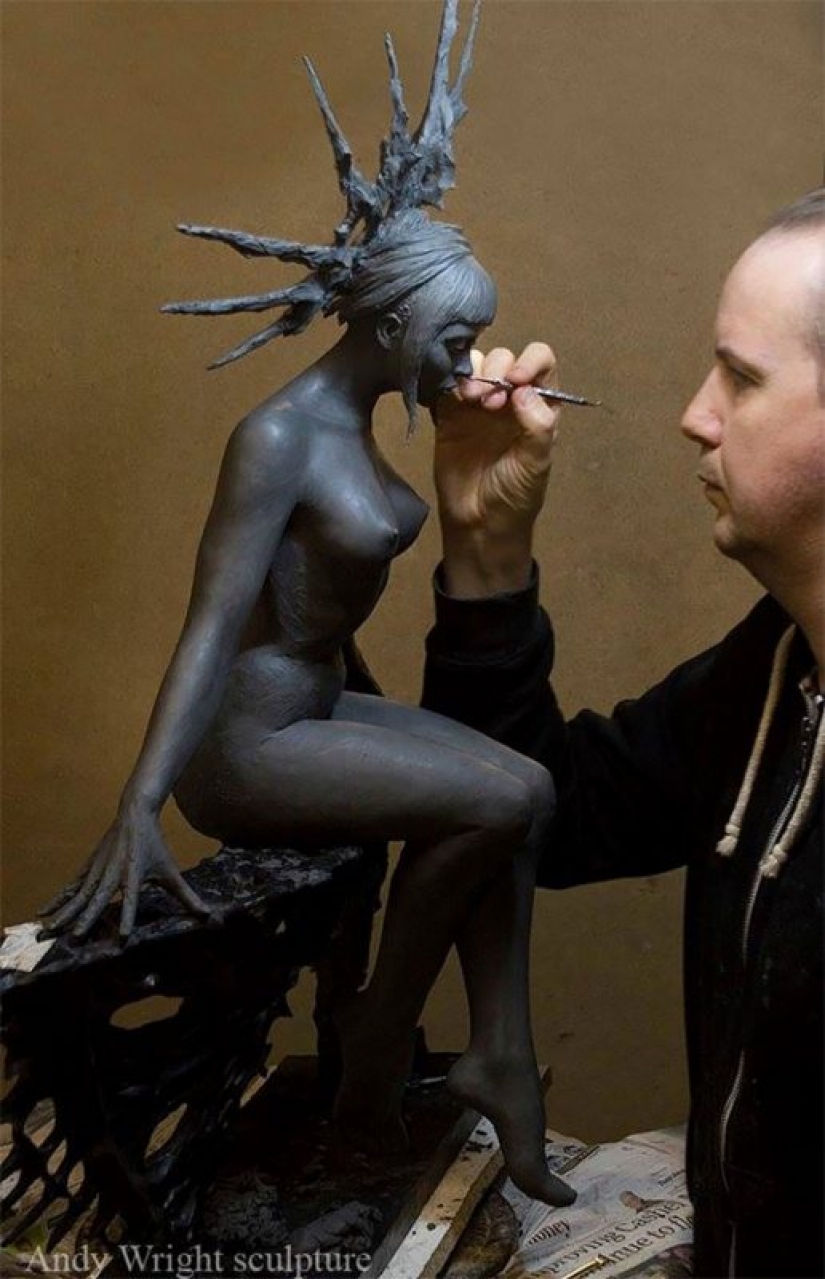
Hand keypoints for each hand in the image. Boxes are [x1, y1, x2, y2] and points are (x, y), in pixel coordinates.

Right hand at [39, 802, 211, 938]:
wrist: (135, 813)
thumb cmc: (154, 844)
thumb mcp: (170, 869)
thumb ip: (186, 895)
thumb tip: (206, 914)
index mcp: (133, 873)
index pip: (132, 899)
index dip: (128, 917)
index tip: (122, 936)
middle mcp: (112, 872)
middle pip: (98, 898)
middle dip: (86, 917)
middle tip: (75, 937)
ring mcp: (97, 868)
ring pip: (79, 894)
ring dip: (65, 911)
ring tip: (51, 928)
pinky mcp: (89, 866)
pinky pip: (71, 886)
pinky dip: (58, 899)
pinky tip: (43, 912)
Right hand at [433, 342, 559, 595]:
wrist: (479, 524)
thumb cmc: (515, 496)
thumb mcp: (536, 463)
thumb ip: (537, 425)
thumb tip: (522, 390)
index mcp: (538, 405)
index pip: (541, 361)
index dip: (529, 361)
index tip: (516, 381)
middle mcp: (509, 398)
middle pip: (503, 358)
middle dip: (496, 371)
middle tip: (489, 403)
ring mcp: (477, 404)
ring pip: (474, 364)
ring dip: (472, 374)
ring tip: (469, 400)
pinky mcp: (448, 414)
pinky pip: (447, 383)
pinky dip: (448, 381)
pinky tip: (452, 399)